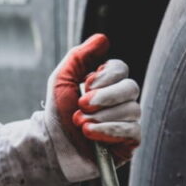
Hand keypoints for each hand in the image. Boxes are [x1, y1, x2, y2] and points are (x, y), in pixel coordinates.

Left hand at [44, 34, 141, 163]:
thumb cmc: (58, 115)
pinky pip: (133, 131)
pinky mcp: (129, 143)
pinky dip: (110, 131)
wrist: (52, 147)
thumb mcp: (62, 80)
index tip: (85, 86)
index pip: (121, 69)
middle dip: (104, 97)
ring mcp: (127, 121)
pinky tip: (91, 134)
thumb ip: (80, 56)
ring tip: (81, 124)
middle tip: (82, 105)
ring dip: (102, 117)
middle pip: (131, 87)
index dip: (105, 77)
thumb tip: (103, 39)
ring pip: (132, 110)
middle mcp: (121, 101)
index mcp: (108, 84)